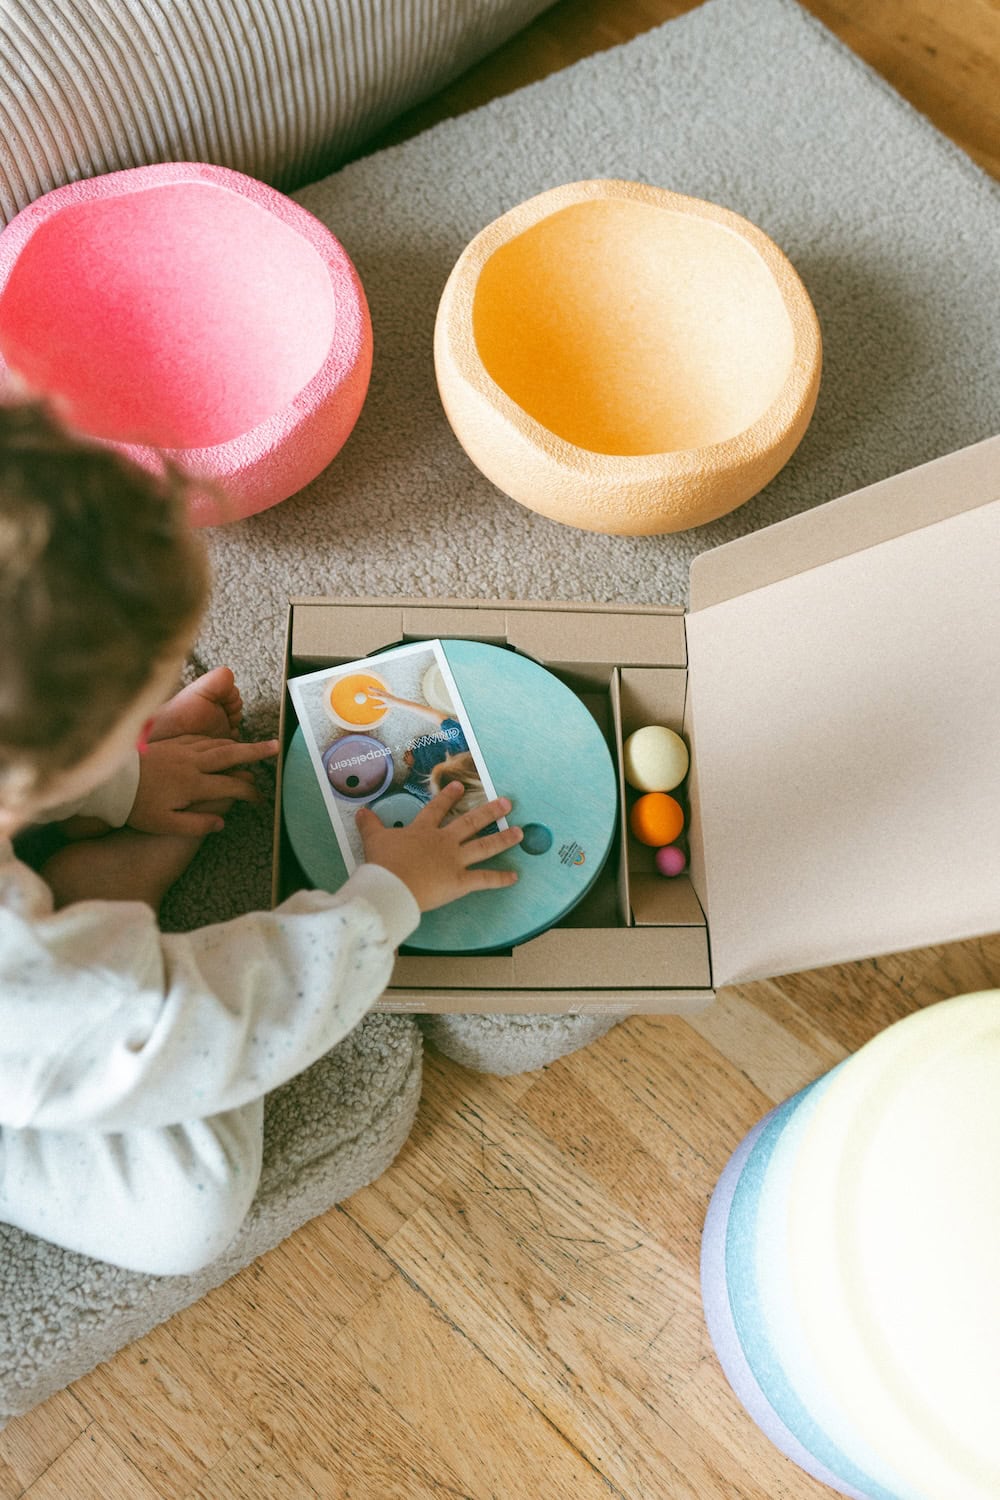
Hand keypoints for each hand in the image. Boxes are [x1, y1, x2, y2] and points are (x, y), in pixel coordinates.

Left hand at [128, 735, 279, 835]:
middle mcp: (192, 763)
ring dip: (238, 745)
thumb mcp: (165, 824)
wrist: (110, 781)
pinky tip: (221, 742)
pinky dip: (216, 741)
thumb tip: (221, 822)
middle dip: (255, 752)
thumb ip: (196, 825)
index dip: (250, 792)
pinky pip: (201, 739)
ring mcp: (181, 750)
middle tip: (275, 747)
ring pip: (217, 744)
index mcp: (193, 784)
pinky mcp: (172, 744)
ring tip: (253, 747)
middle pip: (230, 755)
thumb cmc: (137, 806)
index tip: (260, 798)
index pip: (231, 786)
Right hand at [356, 782, 522, 911]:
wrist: (390, 885)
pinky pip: (484, 879)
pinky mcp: (460, 881)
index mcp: (423, 831)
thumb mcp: (373, 840)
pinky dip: (500, 879)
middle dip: (490, 811)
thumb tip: (360, 811)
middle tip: (506, 802)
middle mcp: (443, 842)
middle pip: (470, 822)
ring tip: (520, 832)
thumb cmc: (382, 863)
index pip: (437, 809)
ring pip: (484, 846)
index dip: (448, 797)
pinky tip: (515, 876)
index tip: (459, 786)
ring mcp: (454, 860)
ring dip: (504, 839)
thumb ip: (369, 824)